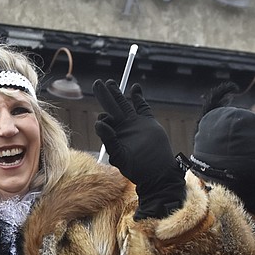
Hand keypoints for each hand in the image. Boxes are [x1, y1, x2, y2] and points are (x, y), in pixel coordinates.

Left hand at [93, 80, 184, 218]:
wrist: (156, 172)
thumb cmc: (135, 167)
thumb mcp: (118, 155)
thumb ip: (108, 140)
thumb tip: (99, 123)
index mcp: (113, 135)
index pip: (104, 121)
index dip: (103, 118)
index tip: (104, 119)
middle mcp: (122, 127)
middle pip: (112, 107)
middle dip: (105, 95)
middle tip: (97, 83)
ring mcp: (135, 123)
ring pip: (125, 104)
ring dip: (117, 94)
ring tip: (110, 82)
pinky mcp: (148, 122)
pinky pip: (142, 107)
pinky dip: (138, 97)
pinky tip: (135, 88)